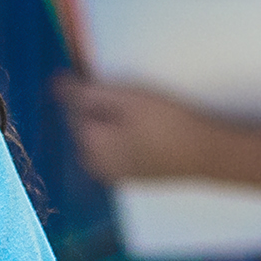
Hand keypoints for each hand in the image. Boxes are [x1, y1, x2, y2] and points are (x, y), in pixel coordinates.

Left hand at [55, 75, 225, 185]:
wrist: (206, 154)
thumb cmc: (166, 122)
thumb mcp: (125, 98)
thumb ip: (86, 92)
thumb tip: (54, 84)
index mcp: (89, 145)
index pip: (74, 109)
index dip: (89, 90)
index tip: (112, 83)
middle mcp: (95, 165)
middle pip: (86, 126)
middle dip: (99, 108)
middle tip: (129, 96)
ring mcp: (114, 175)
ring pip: (101, 139)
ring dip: (112, 122)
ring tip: (139, 111)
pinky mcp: (131, 177)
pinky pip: (116, 151)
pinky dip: (123, 137)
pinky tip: (145, 129)